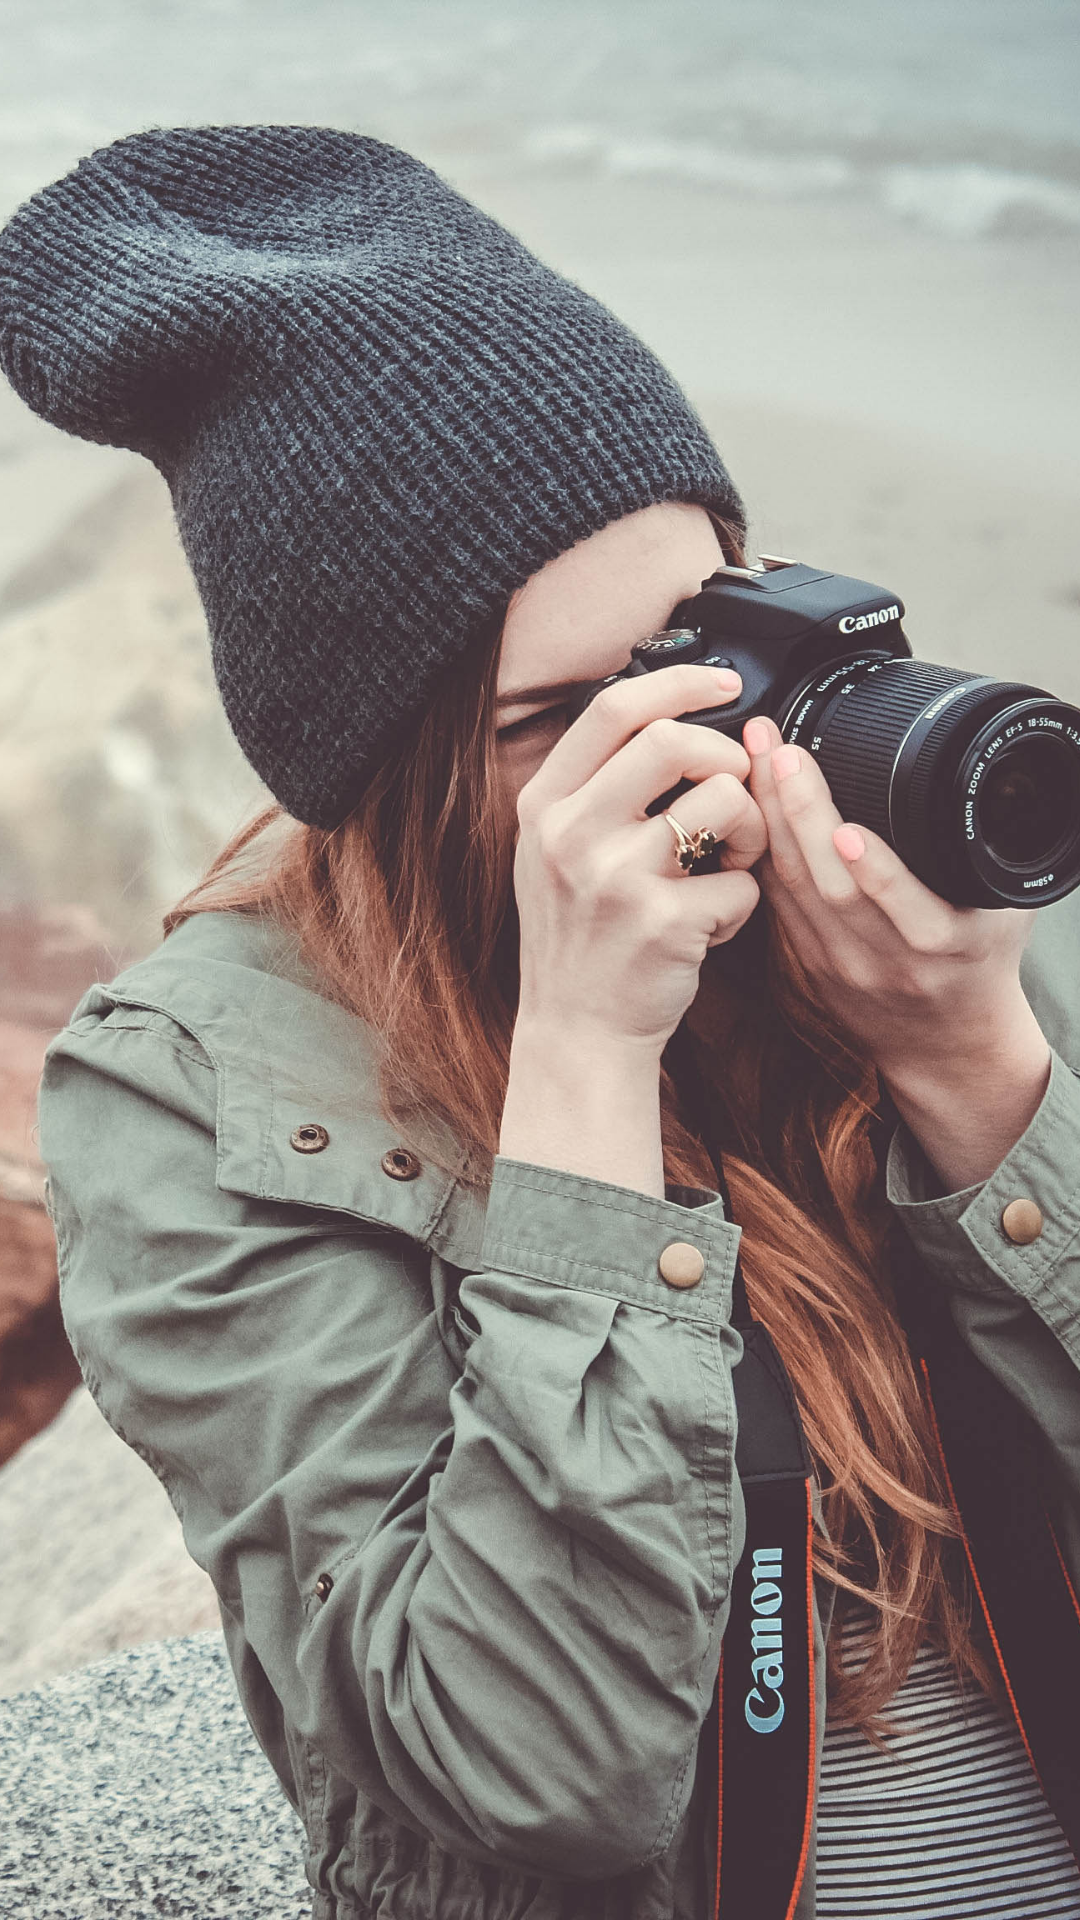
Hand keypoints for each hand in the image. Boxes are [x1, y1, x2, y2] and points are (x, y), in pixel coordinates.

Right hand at [511, 663, 767, 1057]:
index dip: (681, 684)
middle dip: (725, 757)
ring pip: (723, 800)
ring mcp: (615, 878)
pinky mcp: (663, 923)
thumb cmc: (580, 941)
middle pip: (673, 740)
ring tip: (729, 862)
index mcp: (545, 805)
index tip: (725, 685)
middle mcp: (571, 834)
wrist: (576, 1035)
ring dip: (749, 828)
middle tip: (733, 792)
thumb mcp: (556, 852)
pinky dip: (741, 903)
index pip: (614, 708)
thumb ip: (596, 789)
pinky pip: (741, 882)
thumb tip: (672, 720)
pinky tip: (710, 926)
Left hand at [741, 713, 1042, 1083]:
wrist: (946, 1046)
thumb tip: (992, 787)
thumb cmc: (978, 964)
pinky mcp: (805, 965)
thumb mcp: (1003, 912)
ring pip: (794, 889)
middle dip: (802, 813)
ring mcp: (839, 965)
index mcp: (944, 944)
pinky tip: (748, 810)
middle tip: (779, 751)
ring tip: (755, 763)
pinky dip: (760, 855)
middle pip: (833, 887)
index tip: (849, 825)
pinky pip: (776, 903)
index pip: (905, 905)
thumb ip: (987, 856)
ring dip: (771, 822)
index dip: (876, 870)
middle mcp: (887, 959)